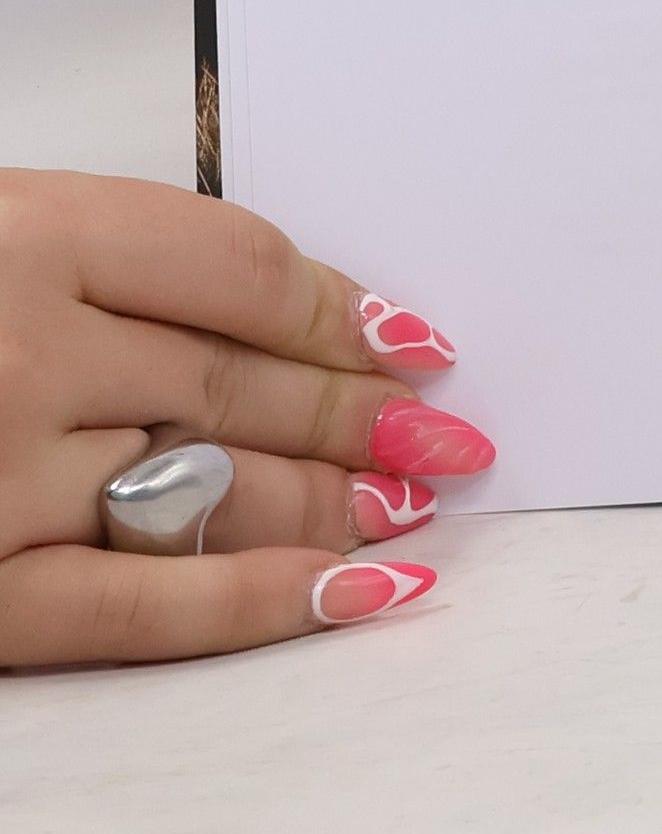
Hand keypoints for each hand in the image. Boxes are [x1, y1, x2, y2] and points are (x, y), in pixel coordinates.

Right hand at [0, 168, 492, 664]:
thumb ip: (120, 260)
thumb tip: (302, 308)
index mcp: (27, 232)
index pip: (245, 269)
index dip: (342, 307)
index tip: (406, 331)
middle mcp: (20, 349)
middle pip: (245, 380)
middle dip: (361, 408)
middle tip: (445, 426)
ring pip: (215, 485)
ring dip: (333, 496)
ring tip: (414, 494)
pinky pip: (137, 605)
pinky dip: (255, 601)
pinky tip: (356, 589)